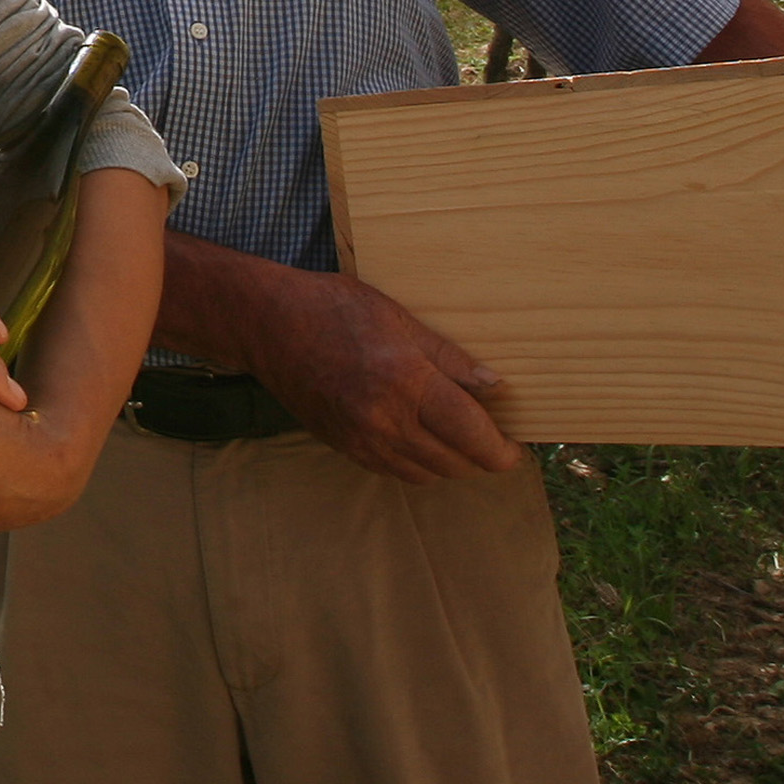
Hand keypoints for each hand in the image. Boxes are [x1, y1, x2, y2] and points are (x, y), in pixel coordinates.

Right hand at [205, 253, 526, 482]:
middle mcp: (385, 420)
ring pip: (428, 475)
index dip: (502, 451)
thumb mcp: (400, 318)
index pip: (472, 436)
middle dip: (482, 459)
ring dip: (453, 464)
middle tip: (495, 440)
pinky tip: (423, 440)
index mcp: (406, 382)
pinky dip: (420, 465)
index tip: (515, 447)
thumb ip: (450, 358)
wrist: (267, 325)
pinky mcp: (345, 447)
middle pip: (456, 463)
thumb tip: (495, 387)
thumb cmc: (334, 308)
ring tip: (462, 440)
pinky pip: (396, 472)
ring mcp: (362, 439)